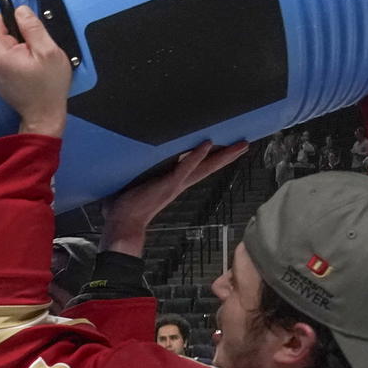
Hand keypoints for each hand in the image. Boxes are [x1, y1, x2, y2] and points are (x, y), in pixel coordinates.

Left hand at [0, 5, 70, 137]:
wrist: (44, 114)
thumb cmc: (48, 87)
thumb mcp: (48, 51)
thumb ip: (32, 27)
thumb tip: (21, 10)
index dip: (12, 18)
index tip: (27, 25)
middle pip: (0, 33)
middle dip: (19, 35)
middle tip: (35, 49)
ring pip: (4, 45)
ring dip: (19, 48)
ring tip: (33, 61)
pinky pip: (5, 57)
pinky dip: (17, 58)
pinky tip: (28, 68)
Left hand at [100, 141, 249, 256]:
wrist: (123, 223)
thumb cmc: (125, 208)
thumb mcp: (136, 186)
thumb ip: (139, 177)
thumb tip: (128, 166)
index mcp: (172, 183)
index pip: (196, 167)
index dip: (210, 157)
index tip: (223, 148)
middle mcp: (178, 183)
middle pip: (208, 166)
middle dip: (226, 156)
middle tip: (244, 144)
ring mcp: (175, 183)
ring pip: (203, 166)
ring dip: (221, 155)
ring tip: (239, 145)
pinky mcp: (168, 183)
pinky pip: (184, 167)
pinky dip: (196, 156)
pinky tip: (208, 145)